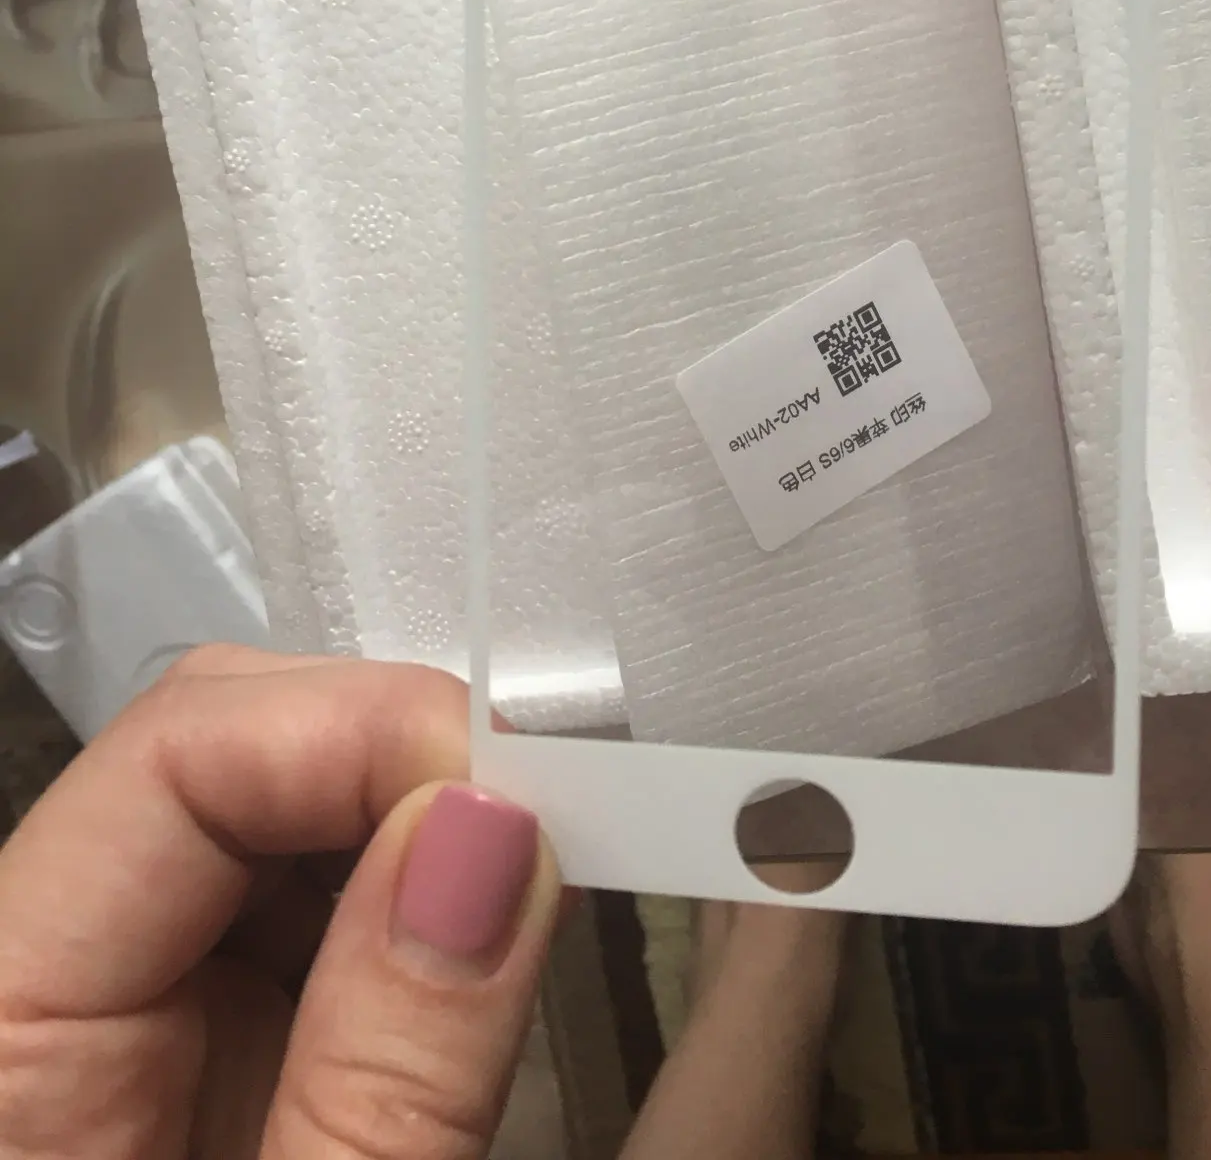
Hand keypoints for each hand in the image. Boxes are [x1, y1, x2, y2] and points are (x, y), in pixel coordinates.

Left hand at [0, 645, 560, 1157]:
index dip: (362, 732)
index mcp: (3, 1035)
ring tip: (538, 901)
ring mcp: (113, 1012)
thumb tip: (493, 837)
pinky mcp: (185, 1048)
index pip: (172, 756)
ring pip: (273, 813)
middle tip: (555, 839)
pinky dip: (410, 905)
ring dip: (423, 826)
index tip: (524, 794)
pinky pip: (297, 907)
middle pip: (221, 749)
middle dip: (405, 762)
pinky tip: (481, 954)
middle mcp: (38, 986)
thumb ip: (387, 1080)